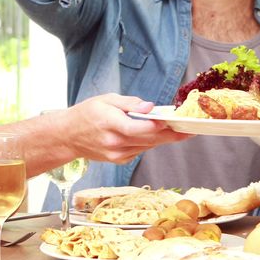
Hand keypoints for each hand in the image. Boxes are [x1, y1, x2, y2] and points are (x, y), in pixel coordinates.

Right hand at [60, 95, 187, 162]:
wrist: (68, 136)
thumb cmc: (87, 114)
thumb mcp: (106, 99)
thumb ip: (130, 104)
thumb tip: (150, 107)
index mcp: (110, 125)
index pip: (137, 128)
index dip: (156, 126)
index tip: (173, 121)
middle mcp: (115, 143)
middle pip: (149, 139)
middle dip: (171, 134)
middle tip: (191, 129)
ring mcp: (117, 154)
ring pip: (148, 146)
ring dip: (164, 138)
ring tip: (180, 129)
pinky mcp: (120, 160)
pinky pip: (141, 150)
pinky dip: (150, 141)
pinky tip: (155, 133)